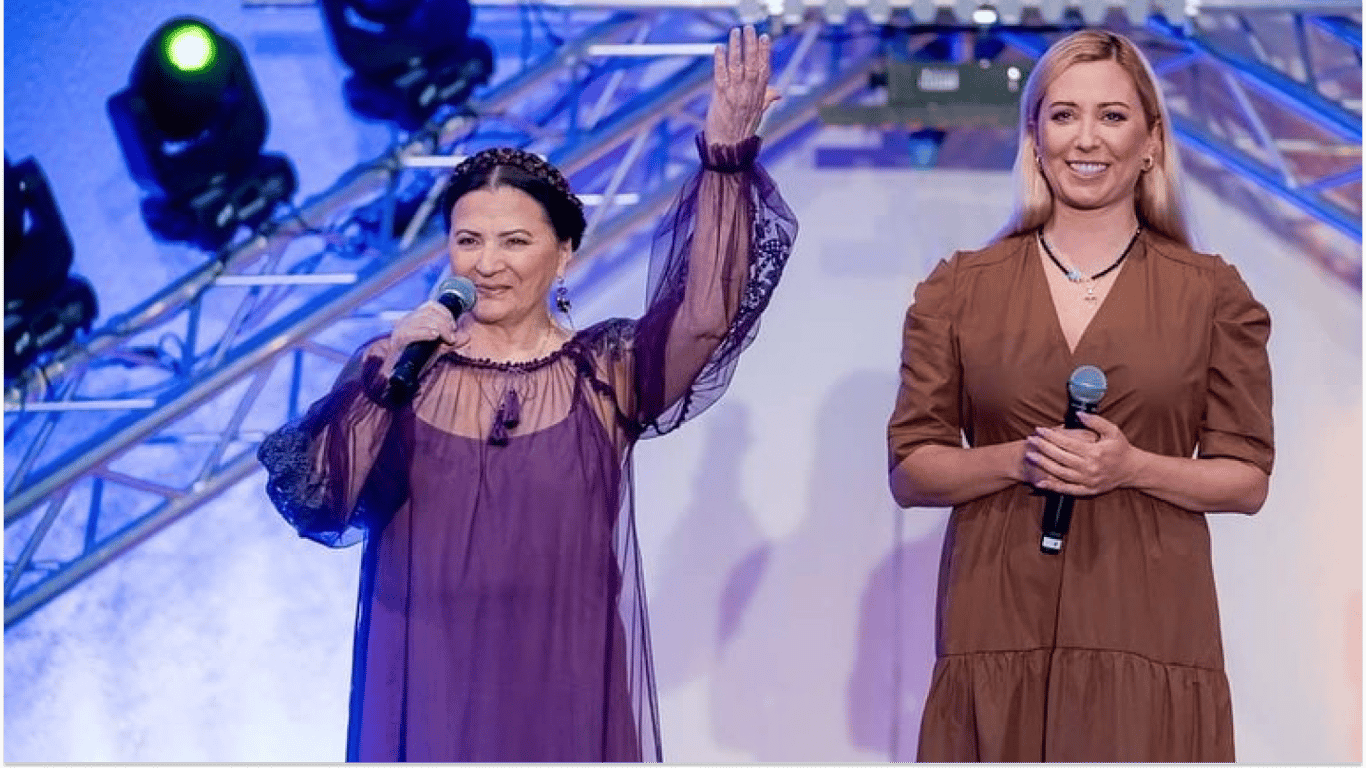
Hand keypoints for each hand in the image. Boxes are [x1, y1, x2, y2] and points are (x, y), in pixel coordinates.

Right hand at [382, 300, 469, 374]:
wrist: (402, 375)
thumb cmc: (418, 360)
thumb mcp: (438, 348)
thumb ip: (451, 342)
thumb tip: (467, 336)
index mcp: (414, 319)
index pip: (430, 305)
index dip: (445, 312)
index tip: (454, 326)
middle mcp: (405, 321)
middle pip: (428, 312)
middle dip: (445, 323)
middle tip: (452, 337)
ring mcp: (400, 330)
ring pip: (422, 320)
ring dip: (439, 327)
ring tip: (447, 339)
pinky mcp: (397, 341)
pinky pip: (410, 332)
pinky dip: (425, 332)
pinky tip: (434, 336)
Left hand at [704, 25, 779, 145]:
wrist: (727, 150)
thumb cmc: (741, 134)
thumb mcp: (757, 116)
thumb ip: (766, 100)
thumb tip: (778, 92)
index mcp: (759, 97)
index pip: (765, 70)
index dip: (765, 53)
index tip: (765, 38)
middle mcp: (748, 94)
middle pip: (752, 64)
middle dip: (751, 45)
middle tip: (749, 28)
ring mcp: (734, 95)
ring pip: (737, 66)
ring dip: (736, 47)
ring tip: (735, 32)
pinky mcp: (720, 98)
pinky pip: (720, 75)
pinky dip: (720, 61)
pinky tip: (719, 48)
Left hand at [1023, 411, 1133, 495]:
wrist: (1132, 470)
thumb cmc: (1121, 448)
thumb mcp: (1112, 431)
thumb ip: (1095, 421)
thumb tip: (1078, 413)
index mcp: (1095, 452)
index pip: (1067, 443)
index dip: (1051, 436)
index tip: (1039, 430)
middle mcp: (1090, 468)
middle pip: (1060, 458)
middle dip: (1043, 448)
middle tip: (1030, 440)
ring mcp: (1088, 481)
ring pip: (1060, 473)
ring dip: (1043, 465)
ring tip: (1029, 456)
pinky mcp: (1087, 490)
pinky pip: (1067, 490)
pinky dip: (1052, 487)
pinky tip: (1039, 482)